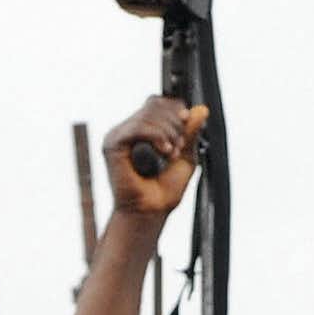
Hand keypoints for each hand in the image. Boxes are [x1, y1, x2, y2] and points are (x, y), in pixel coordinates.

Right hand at [102, 98, 207, 219]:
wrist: (151, 211)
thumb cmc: (164, 191)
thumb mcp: (185, 155)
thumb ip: (190, 132)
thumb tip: (201, 109)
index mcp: (140, 131)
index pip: (156, 103)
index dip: (174, 108)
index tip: (186, 122)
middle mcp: (126, 131)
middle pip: (153, 104)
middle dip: (173, 122)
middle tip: (180, 145)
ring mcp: (117, 136)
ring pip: (147, 114)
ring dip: (167, 131)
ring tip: (172, 152)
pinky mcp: (112, 144)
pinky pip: (138, 127)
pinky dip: (156, 135)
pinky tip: (164, 150)